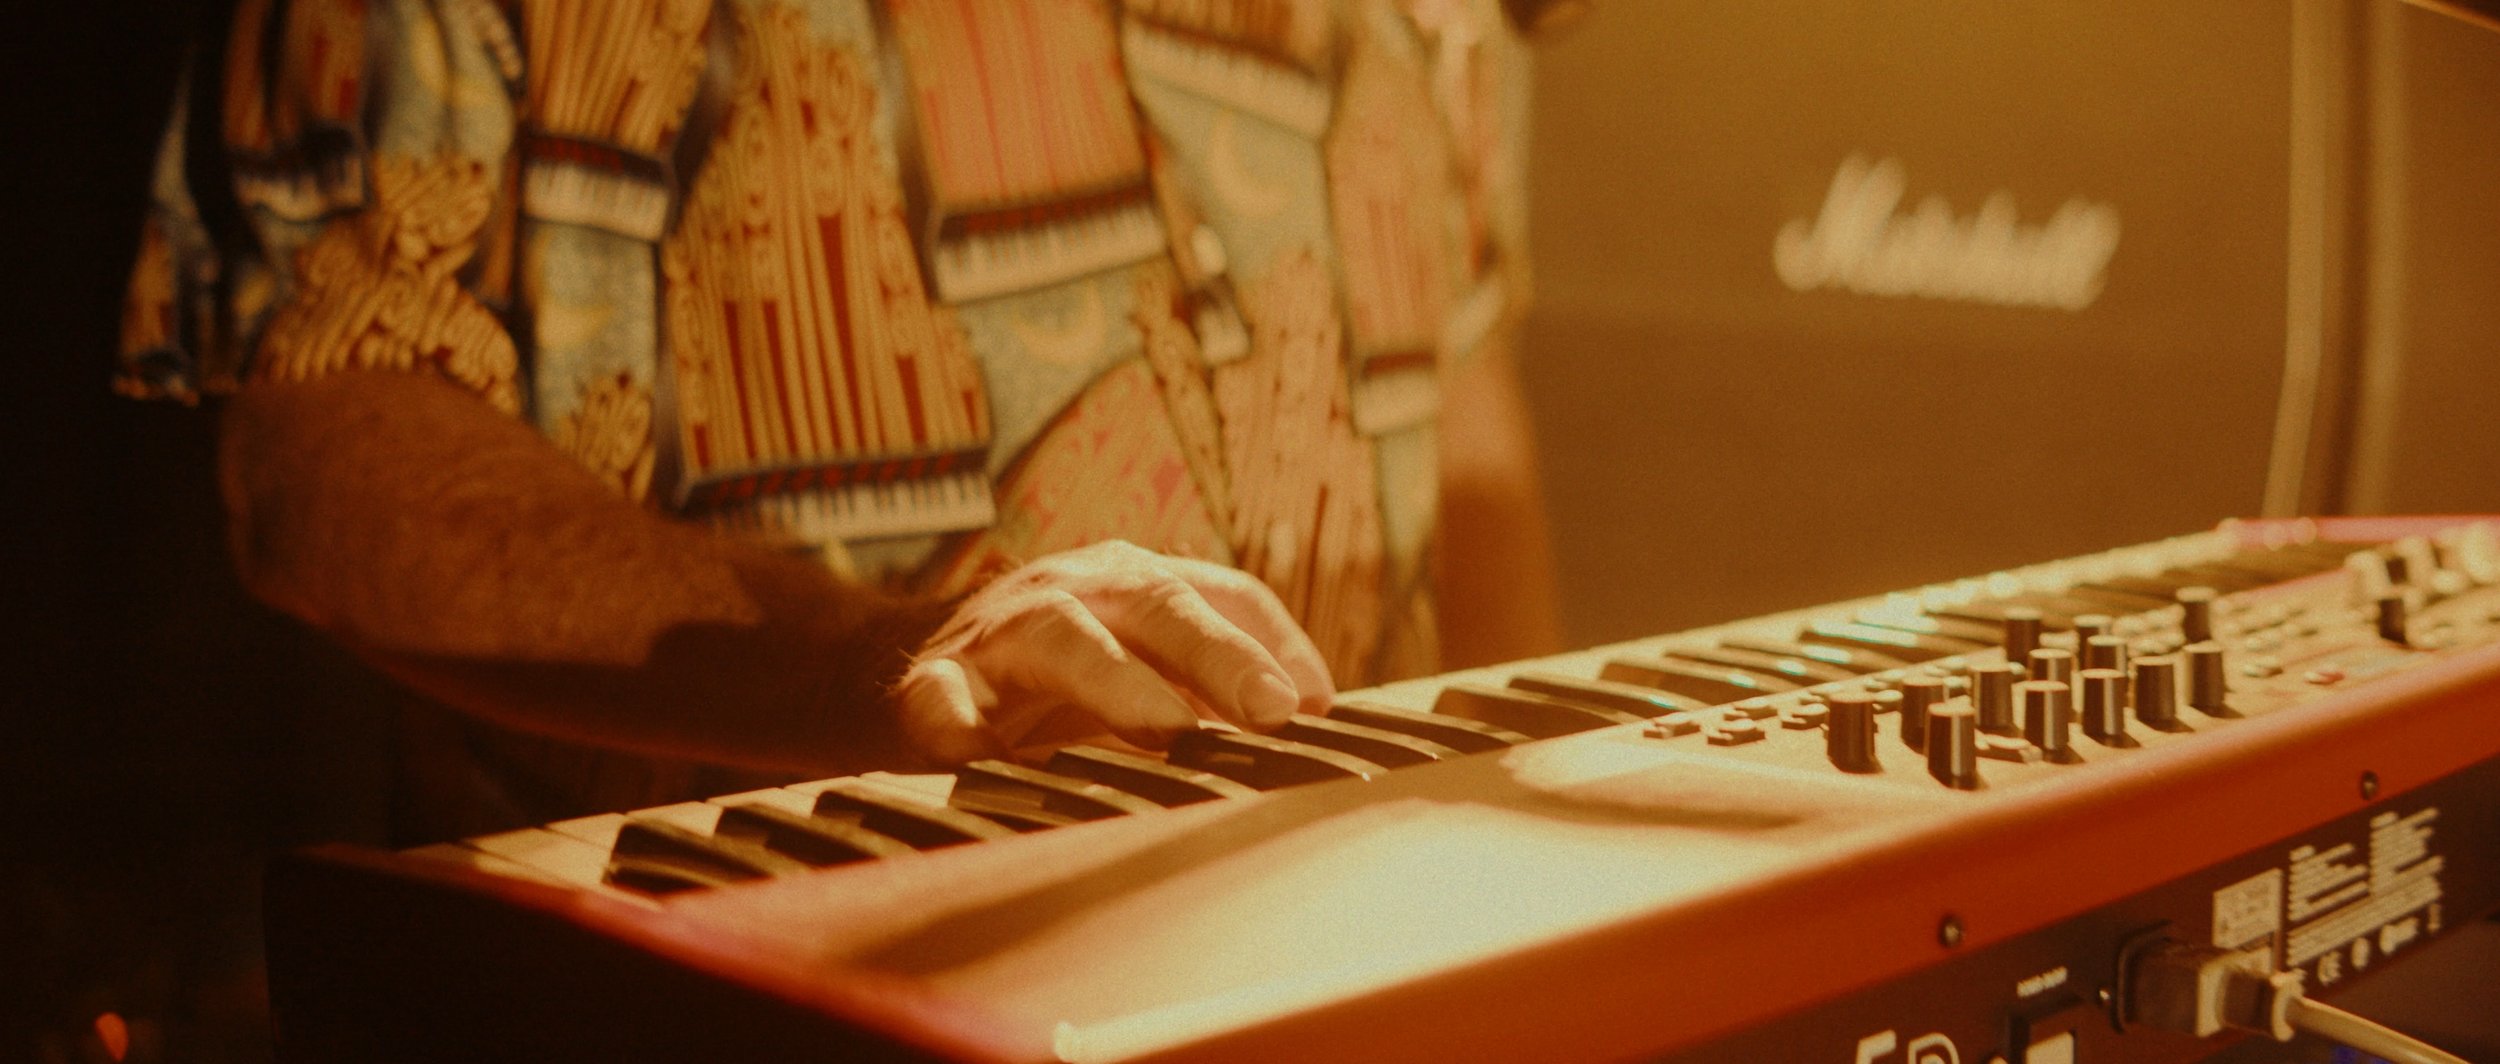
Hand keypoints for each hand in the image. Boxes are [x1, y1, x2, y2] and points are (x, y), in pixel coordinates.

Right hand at [894, 541, 1334, 761]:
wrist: (907, 669)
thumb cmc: (1051, 671)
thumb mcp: (1138, 660)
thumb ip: (1213, 678)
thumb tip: (1311, 708)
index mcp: (1132, 582)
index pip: (1221, 592)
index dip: (1274, 640)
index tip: (1314, 701)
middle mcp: (1075, 590)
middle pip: (1157, 605)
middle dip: (1219, 656)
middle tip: (1269, 709)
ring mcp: (1002, 632)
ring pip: (1064, 638)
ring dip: (1117, 681)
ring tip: (1166, 728)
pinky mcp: (933, 680)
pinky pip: (942, 694)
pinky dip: (956, 719)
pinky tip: (973, 747)